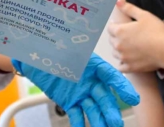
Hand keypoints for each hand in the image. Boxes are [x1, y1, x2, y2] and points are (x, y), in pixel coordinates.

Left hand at [12, 53, 138, 126]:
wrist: (36, 57)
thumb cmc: (47, 47)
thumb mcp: (49, 44)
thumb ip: (49, 46)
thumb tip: (31, 49)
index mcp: (89, 63)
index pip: (109, 74)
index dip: (121, 86)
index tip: (132, 98)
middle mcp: (89, 79)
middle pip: (103, 96)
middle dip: (110, 110)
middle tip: (116, 123)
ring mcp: (81, 92)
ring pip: (93, 109)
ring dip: (100, 120)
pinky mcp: (70, 102)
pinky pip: (77, 115)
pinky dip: (80, 124)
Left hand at [108, 0, 163, 72]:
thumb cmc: (156, 30)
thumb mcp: (144, 15)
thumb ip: (129, 8)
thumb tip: (117, 2)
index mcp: (120, 31)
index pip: (110, 28)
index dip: (114, 25)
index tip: (120, 25)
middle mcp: (118, 45)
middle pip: (111, 40)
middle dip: (116, 36)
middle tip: (125, 34)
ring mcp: (123, 58)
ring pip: (115, 53)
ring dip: (118, 49)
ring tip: (127, 46)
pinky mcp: (130, 68)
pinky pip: (120, 66)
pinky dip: (122, 63)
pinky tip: (127, 59)